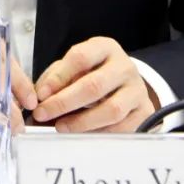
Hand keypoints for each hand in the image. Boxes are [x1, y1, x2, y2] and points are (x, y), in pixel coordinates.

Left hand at [31, 36, 155, 132]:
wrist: (126, 84)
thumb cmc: (93, 74)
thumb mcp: (75, 67)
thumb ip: (56, 79)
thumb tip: (38, 98)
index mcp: (105, 48)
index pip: (80, 57)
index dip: (58, 77)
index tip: (41, 95)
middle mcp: (124, 66)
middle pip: (94, 85)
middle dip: (64, 102)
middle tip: (43, 114)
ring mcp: (137, 90)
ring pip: (111, 110)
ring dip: (81, 122)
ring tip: (60, 126)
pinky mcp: (144, 112)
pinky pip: (122, 128)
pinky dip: (99, 134)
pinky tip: (82, 135)